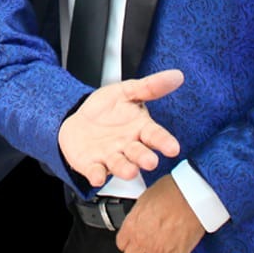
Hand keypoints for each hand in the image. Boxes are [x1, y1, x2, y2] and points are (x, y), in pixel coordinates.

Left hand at [58, 69, 183, 186]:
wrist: (77, 121)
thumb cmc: (105, 109)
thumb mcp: (125, 92)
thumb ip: (149, 86)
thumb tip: (176, 75)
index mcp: (140, 129)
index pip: (155, 136)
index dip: (164, 142)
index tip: (173, 148)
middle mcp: (128, 147)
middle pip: (139, 154)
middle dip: (145, 158)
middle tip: (151, 161)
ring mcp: (110, 157)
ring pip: (120, 165)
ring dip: (125, 169)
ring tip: (131, 171)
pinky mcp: (92, 165)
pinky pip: (95, 172)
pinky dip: (97, 175)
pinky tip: (98, 176)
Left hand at [116, 175, 205, 252]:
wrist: (192, 196)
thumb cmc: (172, 191)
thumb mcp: (145, 198)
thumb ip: (139, 214)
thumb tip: (141, 217)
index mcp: (132, 225)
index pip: (121, 244)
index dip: (128, 243)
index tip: (134, 241)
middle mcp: (142, 240)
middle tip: (144, 251)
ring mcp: (158, 250)